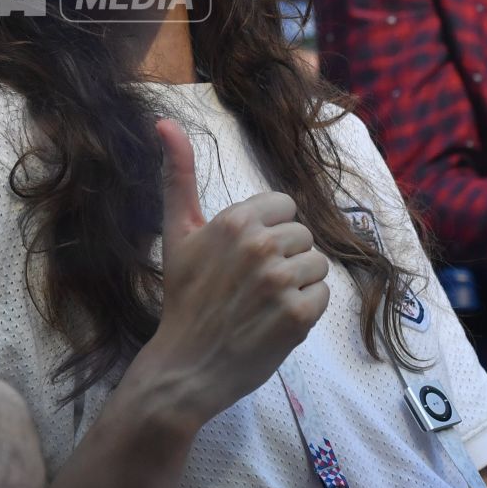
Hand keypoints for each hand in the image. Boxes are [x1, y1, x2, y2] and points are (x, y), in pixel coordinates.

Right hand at [135, 120, 330, 429]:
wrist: (186, 366)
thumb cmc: (183, 298)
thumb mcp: (177, 232)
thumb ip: (177, 175)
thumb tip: (163, 121)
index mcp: (234, 220)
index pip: (285, 207)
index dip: (269, 231)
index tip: (244, 257)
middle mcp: (259, 245)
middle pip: (303, 235)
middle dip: (284, 258)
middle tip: (250, 286)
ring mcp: (279, 281)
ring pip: (316, 264)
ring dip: (297, 284)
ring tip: (263, 303)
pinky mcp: (298, 315)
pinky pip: (323, 295)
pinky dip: (305, 310)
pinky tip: (274, 321)